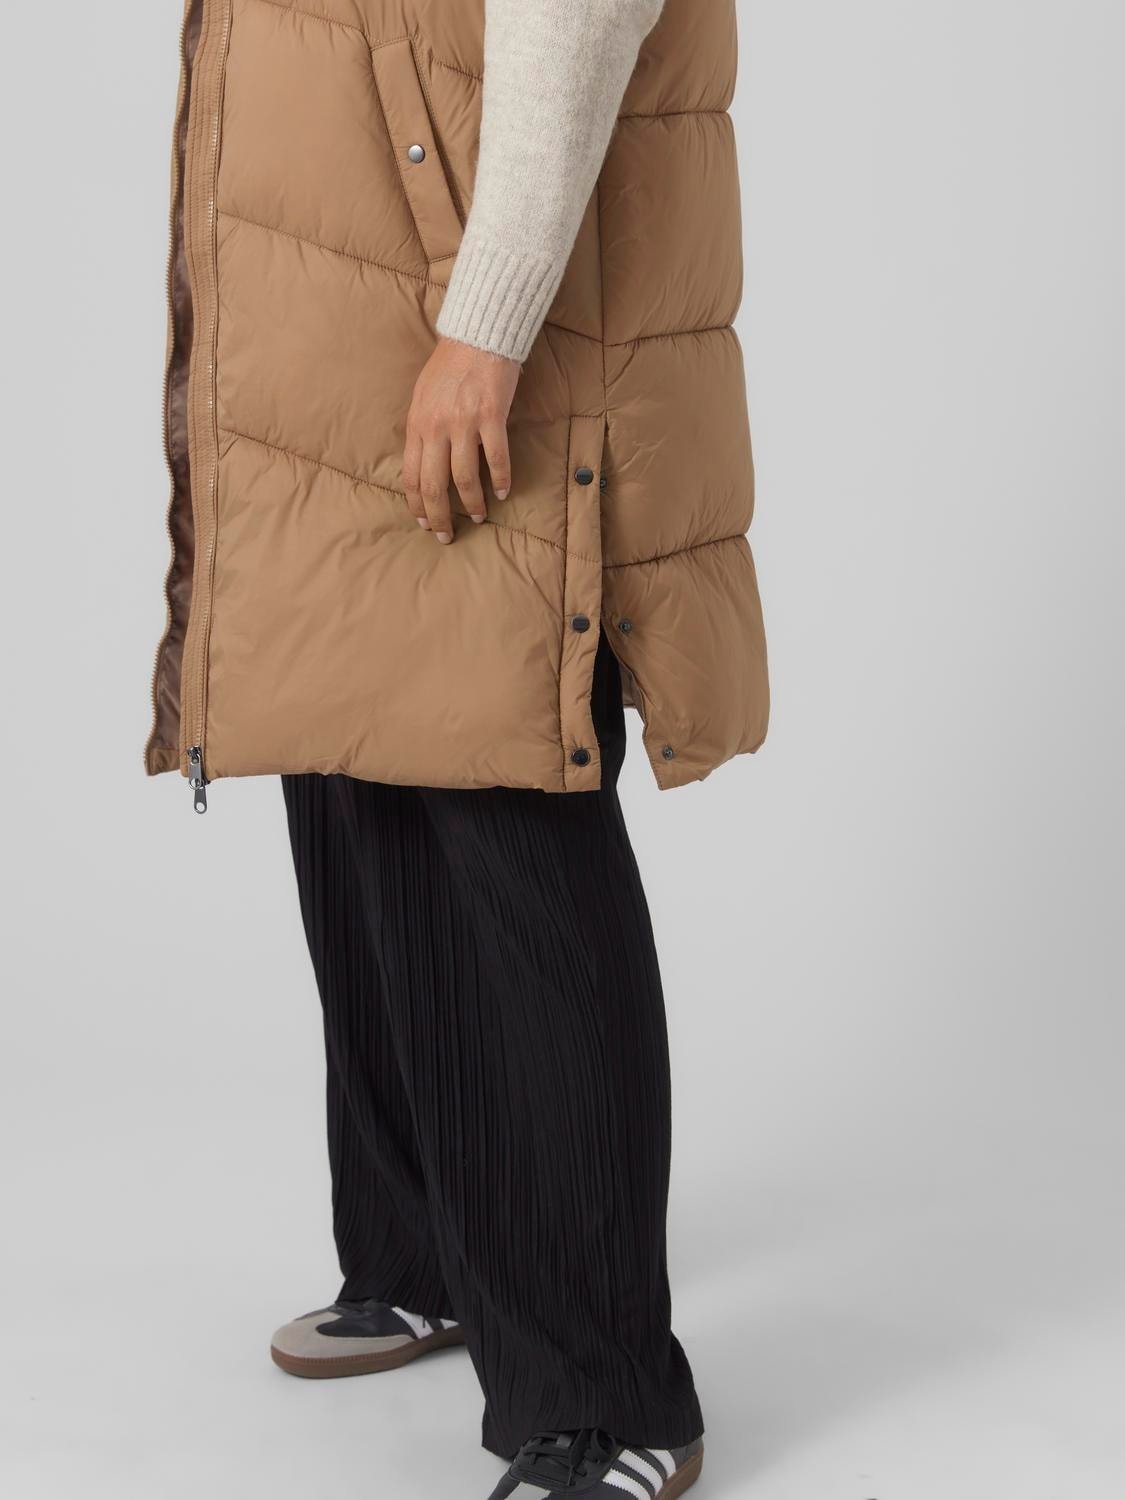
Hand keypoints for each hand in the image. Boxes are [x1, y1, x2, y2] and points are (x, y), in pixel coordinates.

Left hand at [402, 338, 519, 543]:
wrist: (476, 335)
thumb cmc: (449, 366)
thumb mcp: (422, 397)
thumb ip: (422, 429)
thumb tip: (424, 461)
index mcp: (417, 424)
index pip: (410, 475)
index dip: (416, 504)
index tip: (424, 522)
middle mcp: (437, 427)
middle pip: (434, 485)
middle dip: (440, 516)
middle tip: (447, 536)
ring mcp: (464, 423)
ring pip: (465, 478)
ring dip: (472, 504)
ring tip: (479, 517)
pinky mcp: (491, 417)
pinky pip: (496, 459)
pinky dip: (500, 480)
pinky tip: (503, 492)